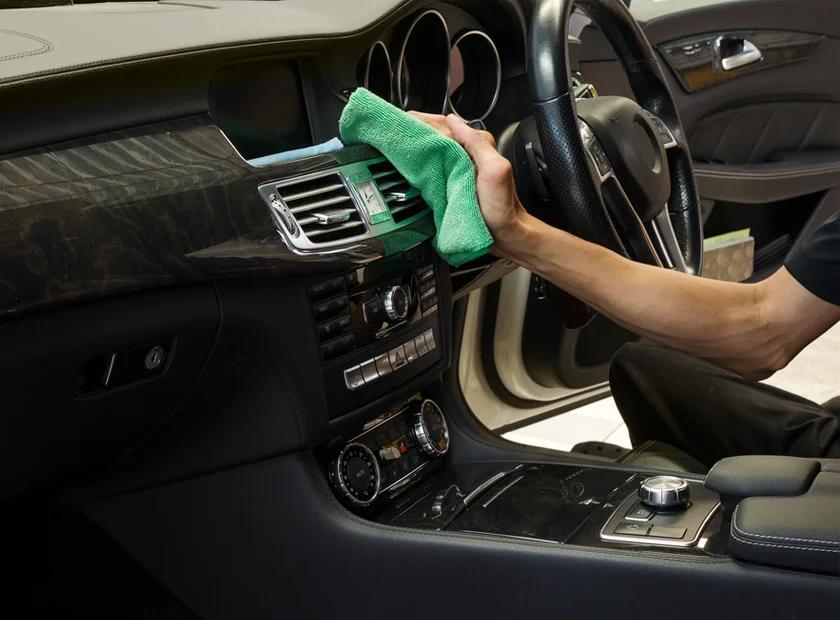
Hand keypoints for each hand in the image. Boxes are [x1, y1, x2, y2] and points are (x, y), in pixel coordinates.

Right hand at [406, 112, 532, 255]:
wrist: (505, 234)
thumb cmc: (502, 206)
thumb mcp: (494, 169)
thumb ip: (476, 142)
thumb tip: (453, 120)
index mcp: (477, 145)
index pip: (444, 125)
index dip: (422, 121)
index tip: (401, 120)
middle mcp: (467, 154)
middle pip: (435, 134)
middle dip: (414, 129)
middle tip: (392, 129)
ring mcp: (458, 168)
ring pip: (433, 149)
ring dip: (415, 144)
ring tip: (395, 141)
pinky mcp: (452, 183)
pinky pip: (433, 166)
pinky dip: (420, 162)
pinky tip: (408, 162)